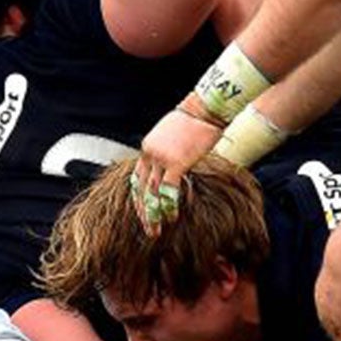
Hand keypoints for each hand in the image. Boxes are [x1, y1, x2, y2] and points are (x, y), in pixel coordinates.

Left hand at [131, 105, 221, 233]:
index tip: (142, 214)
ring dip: (153, 214)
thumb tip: (172, 167)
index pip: (136, 179)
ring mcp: (161, 159)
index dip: (139, 199)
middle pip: (141, 189)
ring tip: (156, 231)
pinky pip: (169, 190)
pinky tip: (172, 218)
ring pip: (152, 193)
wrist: (204, 109)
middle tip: (148, 230)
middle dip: (143, 212)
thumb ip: (167, 153)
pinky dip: (169, 206)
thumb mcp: (172, 136)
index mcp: (147, 148)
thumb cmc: (194, 121)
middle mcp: (150, 154)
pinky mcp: (177, 163)